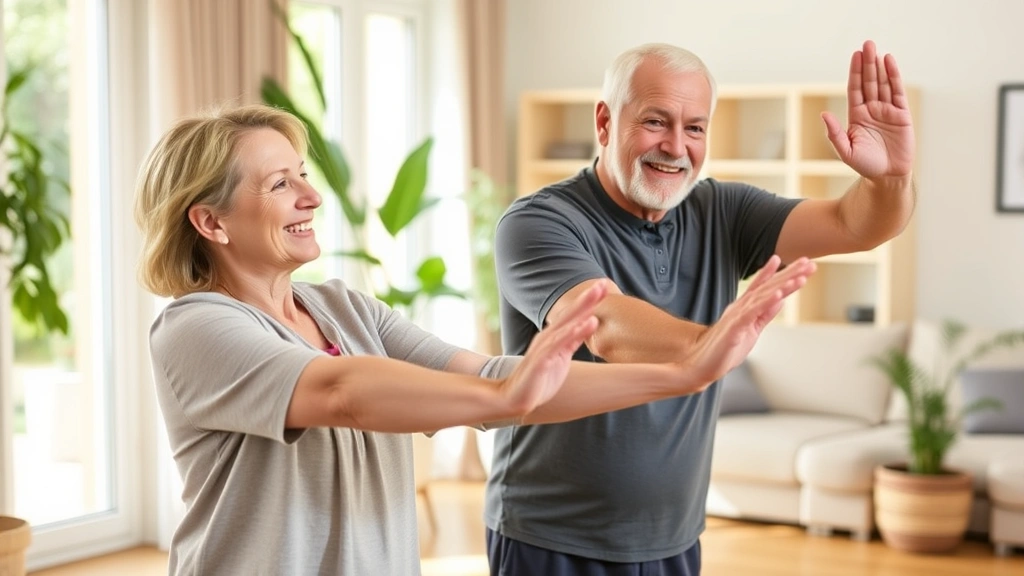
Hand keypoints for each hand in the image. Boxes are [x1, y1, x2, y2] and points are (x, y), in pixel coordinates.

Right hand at [498, 280, 607, 414]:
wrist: (514, 397)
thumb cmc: (539, 379)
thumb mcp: (561, 358)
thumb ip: (572, 341)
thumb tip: (588, 326)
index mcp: (554, 337)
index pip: (574, 316)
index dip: (589, 301)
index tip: (605, 286)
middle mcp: (548, 338)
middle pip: (570, 314)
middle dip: (587, 298)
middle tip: (603, 283)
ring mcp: (544, 348)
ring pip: (565, 326)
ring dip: (581, 311)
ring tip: (596, 297)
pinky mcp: (541, 362)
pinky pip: (558, 345)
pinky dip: (572, 333)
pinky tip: (585, 324)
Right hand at [681, 256, 814, 383]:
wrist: (700, 365)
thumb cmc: (725, 349)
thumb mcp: (752, 329)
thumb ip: (765, 314)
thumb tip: (781, 299)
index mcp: (745, 307)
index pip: (766, 286)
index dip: (783, 272)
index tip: (801, 262)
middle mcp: (741, 307)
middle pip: (768, 287)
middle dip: (789, 274)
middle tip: (809, 262)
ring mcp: (737, 316)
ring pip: (763, 297)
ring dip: (782, 285)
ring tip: (800, 276)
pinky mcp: (734, 329)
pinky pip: (752, 313)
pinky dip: (766, 303)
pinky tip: (779, 295)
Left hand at [822, 40, 914, 179]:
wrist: (887, 176)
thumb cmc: (865, 165)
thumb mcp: (846, 151)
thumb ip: (835, 133)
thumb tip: (823, 114)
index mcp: (857, 116)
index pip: (855, 89)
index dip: (855, 72)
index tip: (855, 55)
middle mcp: (871, 110)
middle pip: (869, 82)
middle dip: (867, 63)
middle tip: (867, 44)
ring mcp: (887, 110)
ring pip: (882, 84)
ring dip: (880, 67)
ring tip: (876, 49)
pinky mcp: (902, 114)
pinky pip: (897, 92)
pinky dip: (894, 77)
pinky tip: (890, 62)